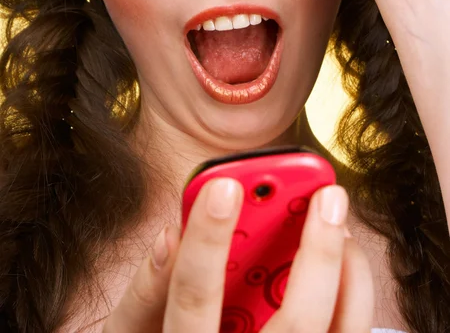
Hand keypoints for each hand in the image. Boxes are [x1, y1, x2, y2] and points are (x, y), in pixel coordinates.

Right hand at [102, 180, 373, 331]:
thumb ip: (147, 289)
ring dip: (345, 268)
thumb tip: (170, 234)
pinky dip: (352, 291)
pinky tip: (343, 257)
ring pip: (337, 332)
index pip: (194, 298)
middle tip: (328, 194)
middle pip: (295, 322)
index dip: (206, 241)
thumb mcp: (138, 329)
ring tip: (337, 218)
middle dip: (316, 252)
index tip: (224, 186)